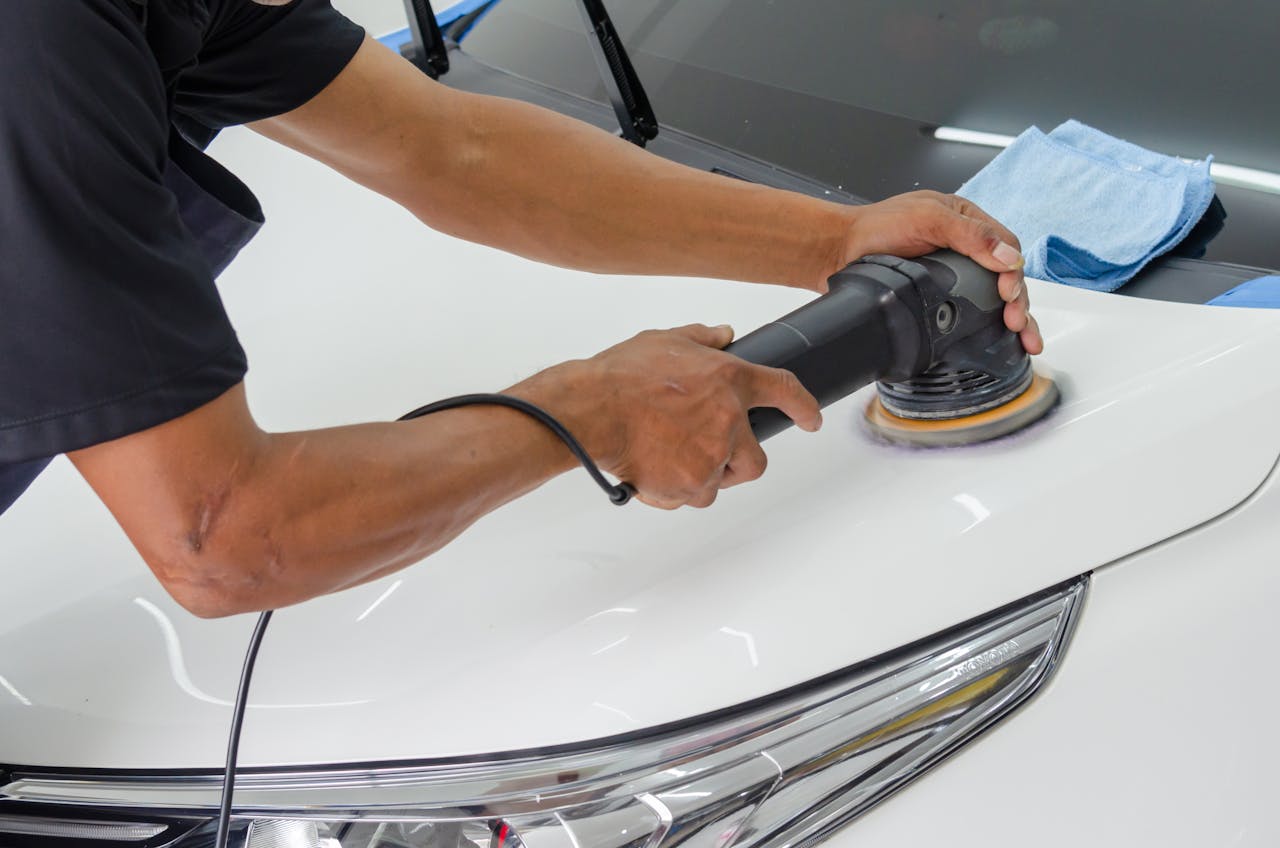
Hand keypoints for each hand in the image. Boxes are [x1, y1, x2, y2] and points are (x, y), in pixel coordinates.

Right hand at [514, 325, 821, 508]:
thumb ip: (703, 339)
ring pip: (720, 481)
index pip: (784, 391)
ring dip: (701, 476)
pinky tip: (652, 471)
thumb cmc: (621, 376)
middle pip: (757, 460)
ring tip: (666, 457)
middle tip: (708, 455)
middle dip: (738, 462)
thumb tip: (723, 335)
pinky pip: (692, 497)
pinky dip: (675, 491)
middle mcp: (729, 421)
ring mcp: (713, 457)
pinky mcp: (691, 485)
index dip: (803, 407)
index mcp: (729, 379)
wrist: (590, 410)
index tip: (810, 419)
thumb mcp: (666, 341)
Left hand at [842, 191, 1042, 353]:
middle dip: (1018, 302)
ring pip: (991, 296)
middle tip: (1017, 324)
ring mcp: (952, 272)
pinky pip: (968, 309)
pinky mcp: (938, 294)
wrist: (839, 251)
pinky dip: (986, 324)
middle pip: (1005, 276)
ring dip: (1010, 317)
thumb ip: (970, 235)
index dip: (1013, 272)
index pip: (1006, 247)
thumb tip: (1009, 257)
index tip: (1008, 294)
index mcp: (967, 221)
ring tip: (1022, 339)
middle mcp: (964, 247)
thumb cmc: (875, 227)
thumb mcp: (928, 219)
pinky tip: (998, 340)